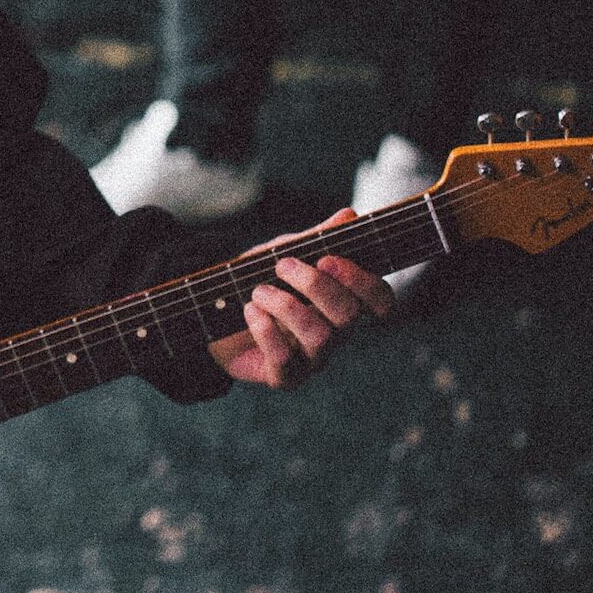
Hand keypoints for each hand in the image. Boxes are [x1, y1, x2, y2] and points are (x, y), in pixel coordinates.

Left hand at [208, 209, 395, 389]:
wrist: (213, 315)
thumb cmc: (256, 282)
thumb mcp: (280, 253)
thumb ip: (313, 239)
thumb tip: (348, 215)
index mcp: (342, 302)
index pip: (380, 300)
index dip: (364, 282)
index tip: (328, 259)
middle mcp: (335, 333)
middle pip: (349, 314)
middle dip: (315, 285)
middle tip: (283, 266)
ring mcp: (312, 358)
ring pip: (320, 336)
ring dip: (286, 306)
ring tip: (259, 291)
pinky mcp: (285, 377)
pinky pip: (285, 360)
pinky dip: (265, 330)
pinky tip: (249, 311)